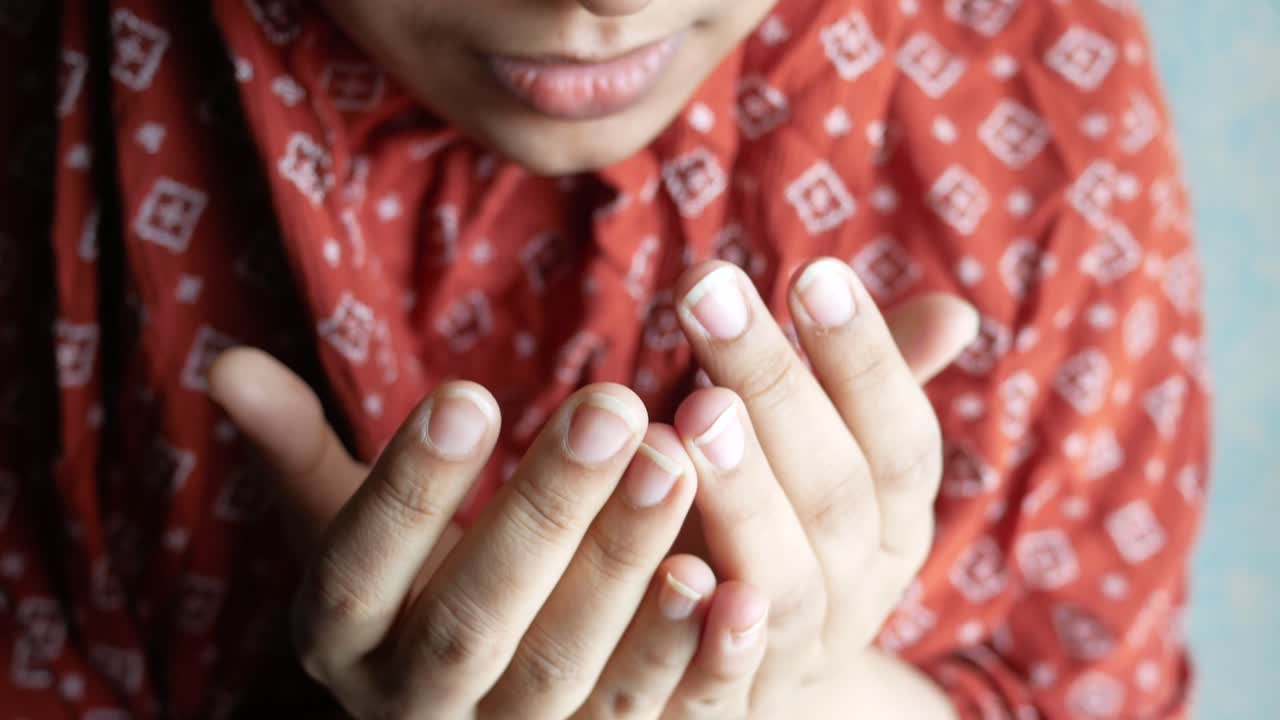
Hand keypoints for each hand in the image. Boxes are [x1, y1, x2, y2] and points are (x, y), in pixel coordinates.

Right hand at [209, 351, 771, 718]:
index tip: (468, 397)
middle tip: (614, 407)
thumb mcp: (349, 534)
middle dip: (547, 515)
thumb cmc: (412, 591)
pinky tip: (742, 589)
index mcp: (346, 639)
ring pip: (571, 677)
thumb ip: (301, 456)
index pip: (359, 567)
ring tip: (680, 465)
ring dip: (626, 577)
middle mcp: (420, 706)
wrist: (469, 711)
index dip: (408, 489)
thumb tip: (226, 365)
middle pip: (477, 621)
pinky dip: (700, 668)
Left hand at [661, 259, 977, 716]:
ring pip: (788, 580)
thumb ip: (867, 387)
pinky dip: (713, 633)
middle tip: (710, 295)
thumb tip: (956, 312)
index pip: (901, 437)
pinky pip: (727, 679)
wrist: (746, 669)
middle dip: (776, 388)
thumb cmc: (776, 519)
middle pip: (836, 490)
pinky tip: (674, 568)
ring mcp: (802, 654)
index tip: (813, 271)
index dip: (865, 358)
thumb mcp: (826, 455)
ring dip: (747, 497)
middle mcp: (862, 590)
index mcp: (896, 522)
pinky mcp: (733, 706)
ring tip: (693, 410)